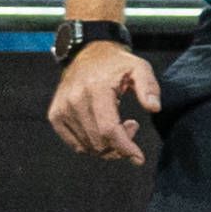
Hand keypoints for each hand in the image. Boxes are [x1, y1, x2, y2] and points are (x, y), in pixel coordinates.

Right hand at [48, 41, 163, 163]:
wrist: (87, 53)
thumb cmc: (116, 63)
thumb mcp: (139, 68)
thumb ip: (149, 87)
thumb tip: (154, 107)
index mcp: (96, 89)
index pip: (109, 130)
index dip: (125, 148)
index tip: (138, 158)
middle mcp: (75, 100)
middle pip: (99, 142)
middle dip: (120, 145)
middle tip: (131, 126)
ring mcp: (62, 108)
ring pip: (87, 146)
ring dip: (107, 145)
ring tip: (117, 124)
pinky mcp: (55, 115)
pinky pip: (74, 144)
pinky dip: (91, 145)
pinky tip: (101, 130)